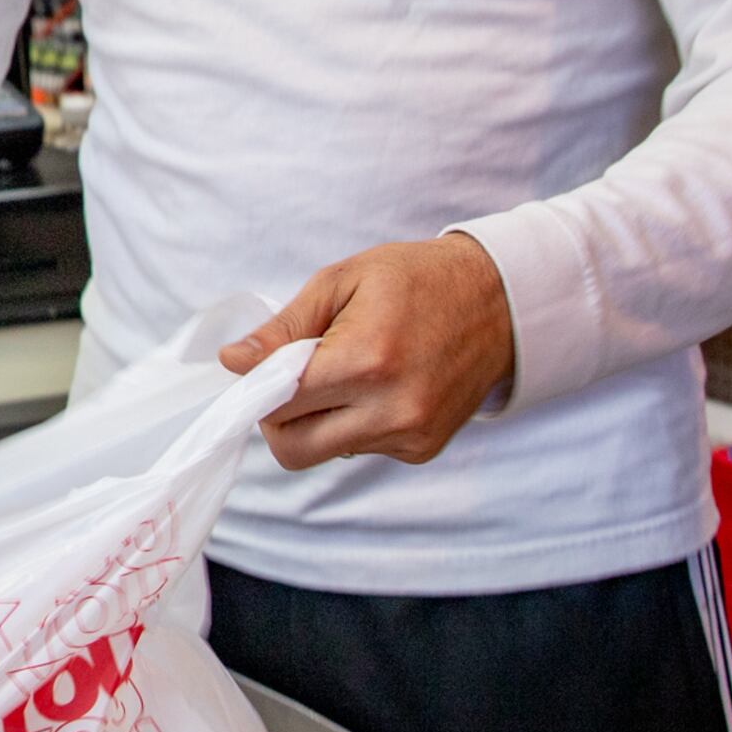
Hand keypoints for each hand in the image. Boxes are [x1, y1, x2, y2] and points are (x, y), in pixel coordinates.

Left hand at [219, 234, 516, 470]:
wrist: (499, 301)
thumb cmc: (414, 279)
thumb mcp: (341, 281)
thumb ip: (283, 327)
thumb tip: (232, 362)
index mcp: (367, 361)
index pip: (278, 402)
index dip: (256, 384)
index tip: (256, 365)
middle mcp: (392, 410)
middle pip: (292, 448)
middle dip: (277, 416)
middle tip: (291, 377)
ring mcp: (411, 436)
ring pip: (323, 452)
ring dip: (315, 421)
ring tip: (344, 372)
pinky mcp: (423, 449)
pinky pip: (359, 450)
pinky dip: (351, 424)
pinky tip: (376, 386)